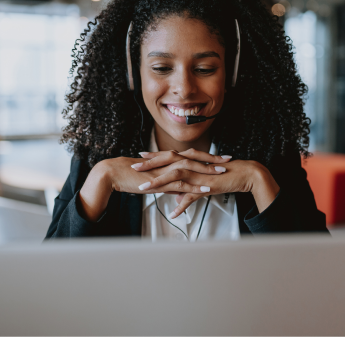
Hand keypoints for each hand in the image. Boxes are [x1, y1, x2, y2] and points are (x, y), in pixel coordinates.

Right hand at [78, 151, 228, 220]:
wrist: (115, 173)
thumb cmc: (132, 175)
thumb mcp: (154, 176)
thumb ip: (167, 180)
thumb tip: (177, 187)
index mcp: (168, 158)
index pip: (192, 155)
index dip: (208, 156)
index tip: (221, 157)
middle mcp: (169, 161)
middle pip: (196, 158)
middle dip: (213, 160)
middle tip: (229, 160)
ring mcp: (166, 170)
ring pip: (191, 169)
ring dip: (208, 171)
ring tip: (222, 174)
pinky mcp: (161, 181)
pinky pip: (182, 184)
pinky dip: (196, 187)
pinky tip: (206, 190)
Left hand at [133, 151, 279, 217]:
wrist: (243, 174)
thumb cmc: (223, 176)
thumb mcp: (201, 184)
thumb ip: (186, 192)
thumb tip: (176, 201)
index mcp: (191, 161)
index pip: (169, 156)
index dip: (154, 157)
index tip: (139, 158)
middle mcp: (193, 164)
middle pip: (167, 162)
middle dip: (149, 165)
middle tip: (134, 167)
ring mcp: (199, 174)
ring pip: (175, 176)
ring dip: (158, 182)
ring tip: (144, 188)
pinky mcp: (206, 184)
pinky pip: (192, 195)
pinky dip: (182, 204)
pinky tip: (173, 213)